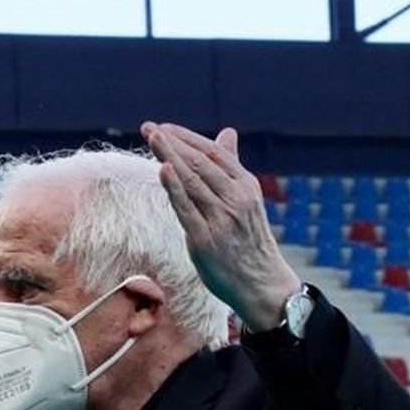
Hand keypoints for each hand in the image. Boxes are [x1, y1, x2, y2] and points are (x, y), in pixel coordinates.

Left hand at [141, 121, 301, 332]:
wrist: (261, 283)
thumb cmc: (248, 239)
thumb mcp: (246, 198)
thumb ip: (231, 167)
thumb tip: (227, 132)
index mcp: (245, 185)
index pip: (213, 153)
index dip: (187, 138)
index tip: (164, 127)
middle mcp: (235, 198)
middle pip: (200, 163)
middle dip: (172, 143)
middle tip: (148, 127)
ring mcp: (221, 218)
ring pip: (192, 181)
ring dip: (169, 157)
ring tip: (151, 138)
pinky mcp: (205, 239)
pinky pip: (186, 209)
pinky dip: (174, 187)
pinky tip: (163, 168)